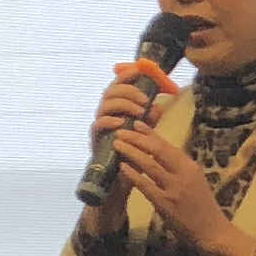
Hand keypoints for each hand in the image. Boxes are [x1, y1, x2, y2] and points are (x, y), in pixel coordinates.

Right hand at [78, 58, 178, 247]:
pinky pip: (97, 125)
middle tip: (145, 99)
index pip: (119, 86)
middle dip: (128, 90)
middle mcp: (107, 116)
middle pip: (110, 91)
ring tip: (139, 110)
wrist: (121, 186)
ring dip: (122, 104)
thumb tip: (161, 105)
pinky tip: (122, 123)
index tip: (140, 69)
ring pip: (104, 104)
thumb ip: (150, 121)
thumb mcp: (146, 138)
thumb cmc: (134, 159)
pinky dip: (110, 121)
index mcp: (119, 110)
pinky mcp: (95, 142)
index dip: (127, 75)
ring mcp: (100, 128)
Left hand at [116, 123, 254, 255]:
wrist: (212, 231)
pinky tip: (121, 167)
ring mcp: (173, 188)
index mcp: (190, 166)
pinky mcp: (164, 203)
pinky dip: (132, 175)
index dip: (150, 133)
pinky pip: (145, 185)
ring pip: (149, 164)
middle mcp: (182, 174)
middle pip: (157, 150)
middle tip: (121, 131)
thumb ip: (179, 167)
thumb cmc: (203, 206)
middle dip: (137, 138)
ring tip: (117, 144)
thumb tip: (160, 152)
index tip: (137, 123)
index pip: (167, 145)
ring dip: (131, 152)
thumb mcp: (195, 180)